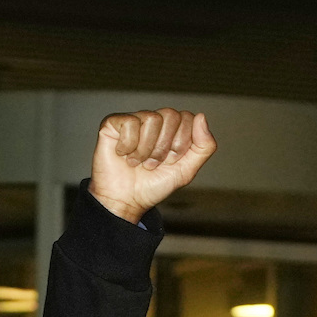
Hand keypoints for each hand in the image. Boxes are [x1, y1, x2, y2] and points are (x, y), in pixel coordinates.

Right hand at [90, 109, 215, 224]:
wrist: (126, 201)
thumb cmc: (153, 186)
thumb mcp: (187, 170)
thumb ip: (204, 147)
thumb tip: (201, 116)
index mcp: (171, 128)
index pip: (187, 118)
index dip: (181, 143)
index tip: (170, 160)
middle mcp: (153, 120)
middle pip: (170, 115)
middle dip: (164, 147)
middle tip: (153, 164)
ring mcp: (133, 120)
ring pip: (151, 119)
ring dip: (146, 150)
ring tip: (138, 162)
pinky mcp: (113, 123)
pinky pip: (129, 123)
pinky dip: (128, 146)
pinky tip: (123, 155)